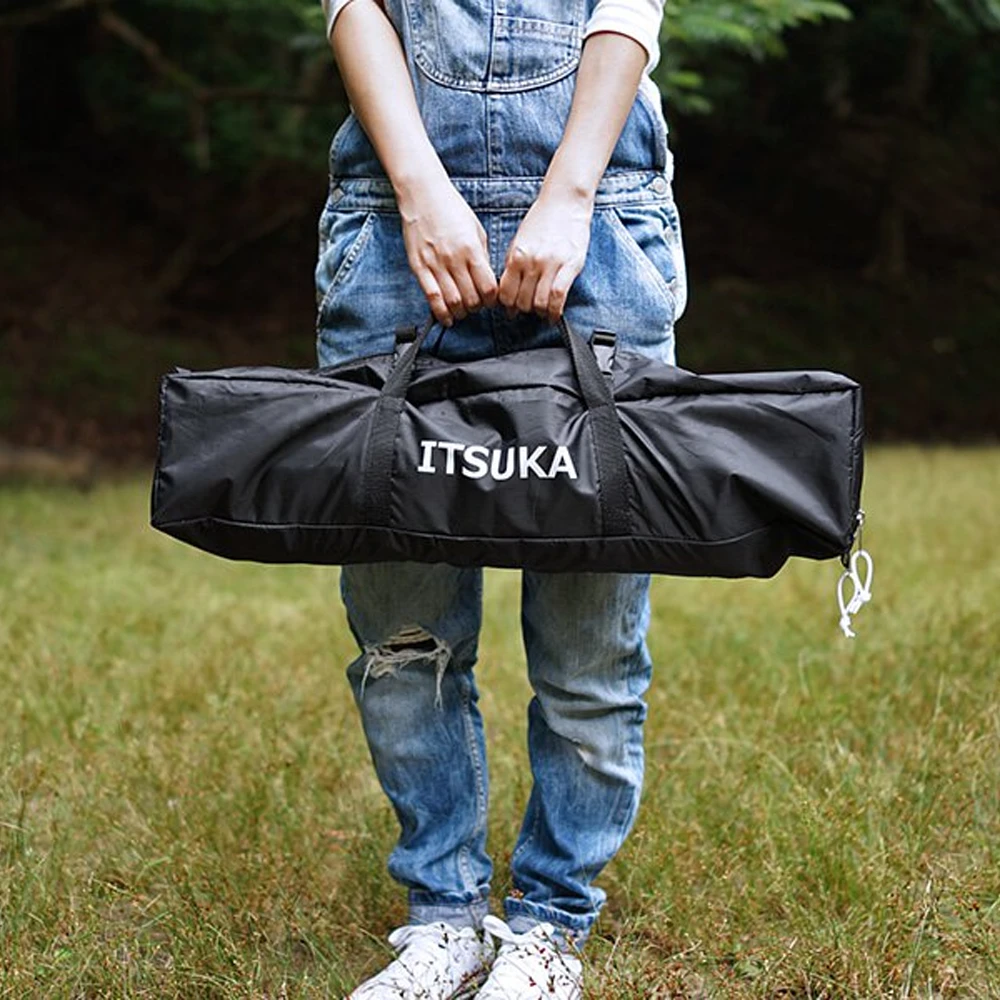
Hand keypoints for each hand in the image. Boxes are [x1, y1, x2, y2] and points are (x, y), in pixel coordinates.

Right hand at [398, 174, 497, 325]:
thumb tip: (486, 279)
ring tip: (463, 311)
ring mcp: (435, 264)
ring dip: (460, 312)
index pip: (488, 287)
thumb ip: (482, 256)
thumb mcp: (476, 229)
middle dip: (477, 307)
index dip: (492, 300)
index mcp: (472, 249)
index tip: (491, 300)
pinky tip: (446, 318)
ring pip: (452, 301)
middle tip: (476, 306)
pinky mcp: (419, 267)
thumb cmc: (451, 208)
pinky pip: (431, 297)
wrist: (423, 194)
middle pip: (471, 298)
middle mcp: (454, 259)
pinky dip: (440, 312)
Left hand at [497, 187, 592, 323]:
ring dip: (540, 312)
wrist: (564, 202)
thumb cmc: (541, 220)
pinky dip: (555, 311)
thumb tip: (507, 290)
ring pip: (540, 302)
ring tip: (542, 312)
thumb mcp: (519, 241)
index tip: (511, 310)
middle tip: (528, 311)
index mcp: (517, 255)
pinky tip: (553, 314)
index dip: (507, 306)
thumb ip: (513, 265)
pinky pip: (559, 296)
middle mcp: (532, 261)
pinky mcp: (571, 265)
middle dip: (524, 310)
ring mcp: (552, 263)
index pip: (506, 293)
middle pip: (522, 301)